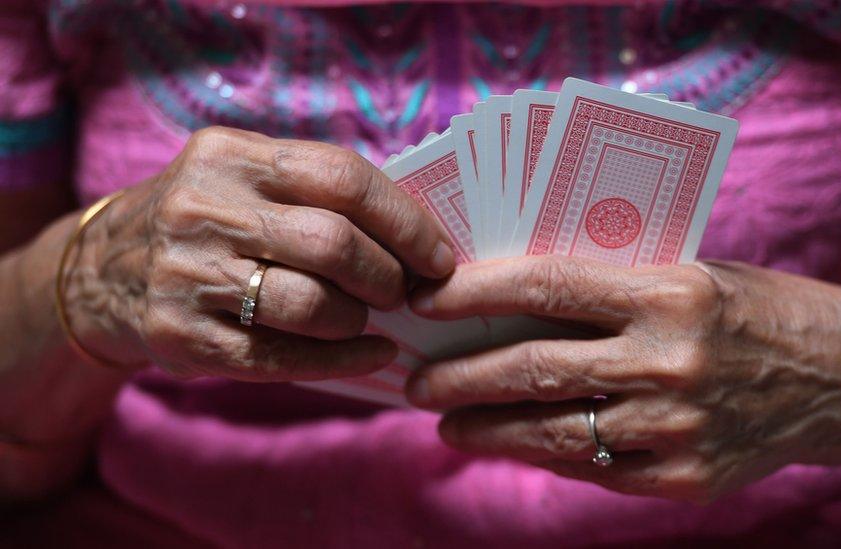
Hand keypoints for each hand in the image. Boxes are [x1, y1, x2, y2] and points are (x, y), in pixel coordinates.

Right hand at [65, 126, 454, 380]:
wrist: (100, 272)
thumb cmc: (206, 221)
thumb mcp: (243, 179)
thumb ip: (316, 191)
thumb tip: (418, 231)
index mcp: (231, 156)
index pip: (342, 177)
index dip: (406, 221)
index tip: (439, 255)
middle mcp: (204, 208)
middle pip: (333, 244)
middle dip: (389, 275)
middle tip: (404, 291)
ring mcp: (188, 275)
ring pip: (311, 305)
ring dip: (360, 319)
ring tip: (367, 318)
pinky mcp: (180, 337)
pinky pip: (282, 358)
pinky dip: (343, 360)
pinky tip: (372, 354)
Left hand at [405, 257, 840, 502]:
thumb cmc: (758, 309)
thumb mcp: (690, 274)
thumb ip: (612, 288)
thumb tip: (513, 301)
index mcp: (670, 292)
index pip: (547, 285)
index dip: (476, 292)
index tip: (428, 299)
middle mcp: (670, 360)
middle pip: (535, 368)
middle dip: (461, 376)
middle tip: (416, 380)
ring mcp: (678, 426)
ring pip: (555, 430)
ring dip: (489, 429)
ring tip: (448, 423)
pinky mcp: (689, 477)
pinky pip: (595, 470)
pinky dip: (544, 456)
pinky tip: (513, 446)